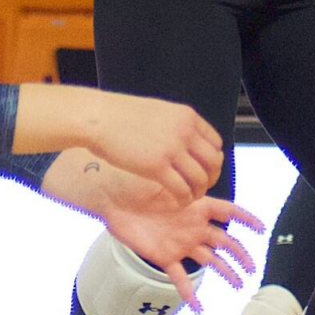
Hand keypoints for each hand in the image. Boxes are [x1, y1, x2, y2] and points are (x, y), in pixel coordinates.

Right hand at [85, 91, 222, 204]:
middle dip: (210, 178)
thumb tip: (187, 140)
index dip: (212, 160)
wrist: (99, 117)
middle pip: (213, 162)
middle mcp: (185, 131)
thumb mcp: (159, 112)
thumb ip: (176, 125)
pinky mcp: (157, 166)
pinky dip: (183, 199)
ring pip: (200, 179)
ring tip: (188, 197)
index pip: (216, 143)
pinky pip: (182, 190)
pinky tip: (177, 201)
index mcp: (187, 117)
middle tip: (200, 187)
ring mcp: (172, 149)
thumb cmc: (122, 115)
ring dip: (197, 192)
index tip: (204, 170)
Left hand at [98, 176, 264, 309]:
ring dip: (224, 272)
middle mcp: (193, 226)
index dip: (246, 219)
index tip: (262, 229)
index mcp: (196, 207)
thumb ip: (186, 188)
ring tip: (237, 286)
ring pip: (209, 260)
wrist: (115, 204)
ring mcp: (181, 243)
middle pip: (223, 241)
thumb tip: (202, 187)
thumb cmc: (138, 188)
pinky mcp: (165, 257)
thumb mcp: (165, 184)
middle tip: (251, 268)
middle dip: (240, 254)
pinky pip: (180, 278)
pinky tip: (198, 308)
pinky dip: (189, 293)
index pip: (228, 211)